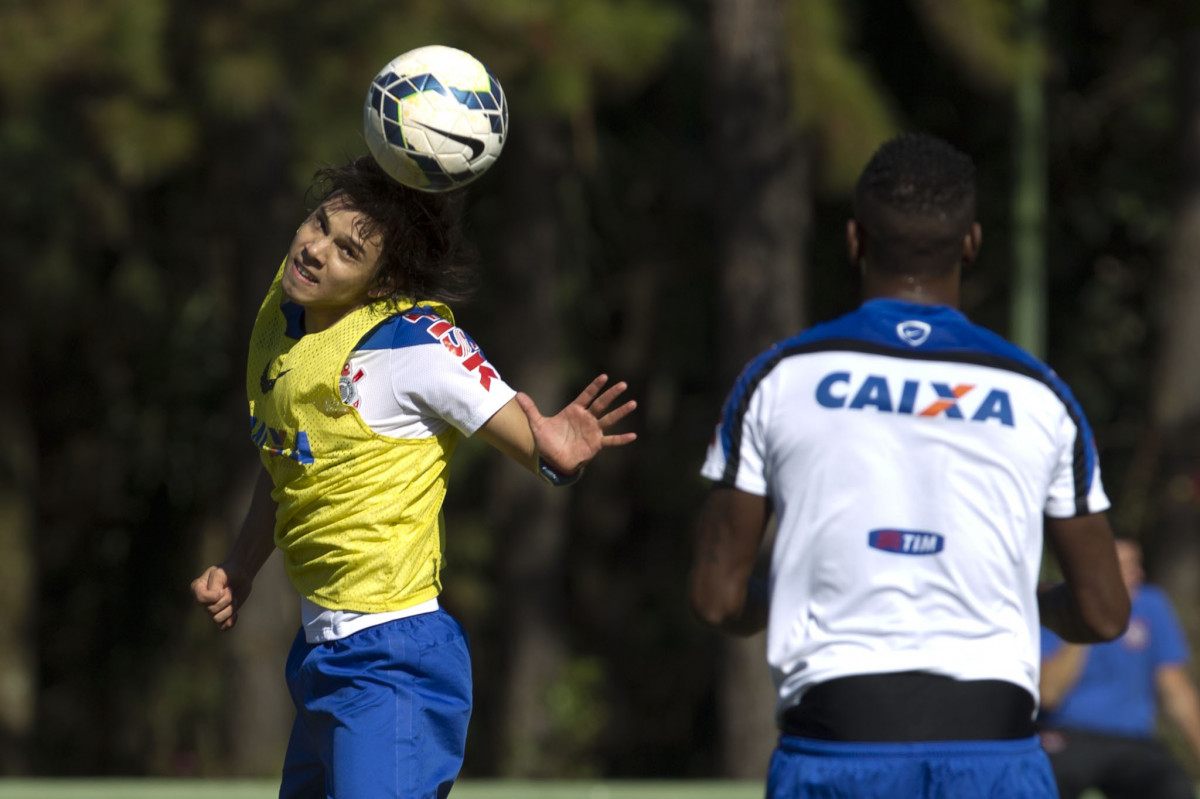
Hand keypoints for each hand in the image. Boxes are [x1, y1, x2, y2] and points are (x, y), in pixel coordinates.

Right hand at [190, 564, 252, 631]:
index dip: (214, 596)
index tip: (223, 589)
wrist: (241, 575)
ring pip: (217, 619)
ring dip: (230, 609)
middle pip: (210, 609)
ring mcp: (211, 610)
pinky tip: (236, 613)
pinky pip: (223, 627)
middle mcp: (201, 601)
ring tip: (233, 598)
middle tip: (230, 590)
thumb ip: (215, 585)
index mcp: (197, 589)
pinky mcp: (221, 616)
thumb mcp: (221, 573)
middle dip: (226, 599)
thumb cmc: (229, 572)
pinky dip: (231, 621)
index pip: (200, 599)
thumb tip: (215, 599)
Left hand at [516, 374, 636, 473]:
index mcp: (574, 410)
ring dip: (621, 412)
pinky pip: (611, 440)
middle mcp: (586, 418)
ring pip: (609, 419)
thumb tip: (518, 394)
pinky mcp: (596, 444)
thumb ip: (531, 409)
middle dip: (611, 394)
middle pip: (601, 404)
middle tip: (623, 384)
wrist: (553, 459)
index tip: (604, 376)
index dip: (594, 387)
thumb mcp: (537, 424)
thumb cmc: (547, 440)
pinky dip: (621, 439)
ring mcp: (593, 431)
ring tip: (633, 403)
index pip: (586, 395)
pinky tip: (633, 436)